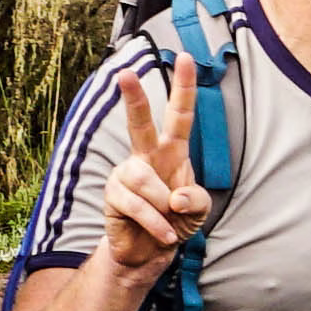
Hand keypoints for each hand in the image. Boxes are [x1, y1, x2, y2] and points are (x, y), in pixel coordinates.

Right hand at [96, 65, 212, 275]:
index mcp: (172, 151)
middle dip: (134, 99)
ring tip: (169, 223)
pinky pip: (136, 204)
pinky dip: (155, 222)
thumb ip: (196, 200)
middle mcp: (146, 156)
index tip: (184, 58)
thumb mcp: (198, 211)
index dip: (184, 87)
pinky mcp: (113, 194)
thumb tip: (175, 195)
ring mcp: (126, 174)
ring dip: (163, 207)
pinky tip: (163, 234)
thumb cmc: (175, 221)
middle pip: (140, 123)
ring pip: (144, 179)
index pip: (179, 115)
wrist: (149, 252)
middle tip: (125, 74)